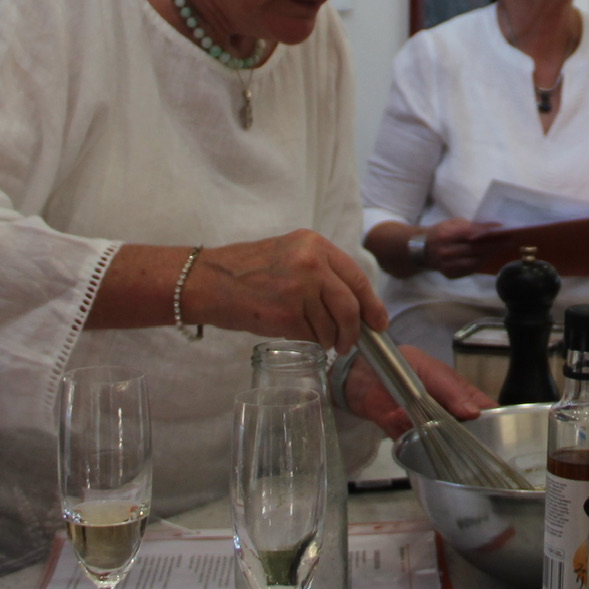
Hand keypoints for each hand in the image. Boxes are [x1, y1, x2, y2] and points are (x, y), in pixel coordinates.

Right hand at [185, 230, 389, 353]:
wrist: (209, 281)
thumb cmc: (247, 270)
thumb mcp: (290, 254)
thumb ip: (322, 270)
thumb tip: (354, 302)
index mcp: (314, 244)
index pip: (357, 277)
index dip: (372, 304)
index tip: (379, 322)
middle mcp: (311, 263)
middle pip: (350, 305)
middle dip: (354, 331)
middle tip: (350, 343)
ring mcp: (299, 288)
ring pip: (331, 325)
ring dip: (329, 339)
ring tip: (318, 339)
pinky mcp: (286, 314)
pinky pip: (310, 336)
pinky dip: (308, 341)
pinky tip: (296, 334)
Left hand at [342, 345, 497, 438]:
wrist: (369, 372)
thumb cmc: (408, 365)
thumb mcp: (435, 372)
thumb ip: (453, 392)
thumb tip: (474, 413)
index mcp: (463, 398)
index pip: (487, 417)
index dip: (495, 430)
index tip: (496, 439)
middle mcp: (448, 418)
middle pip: (465, 440)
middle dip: (456, 440)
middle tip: (441, 426)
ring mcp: (428, 430)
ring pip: (436, 445)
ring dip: (422, 430)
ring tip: (406, 410)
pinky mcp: (406, 437)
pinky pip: (409, 443)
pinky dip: (400, 428)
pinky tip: (394, 413)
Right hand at [420, 219, 504, 278]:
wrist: (422, 251)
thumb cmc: (441, 233)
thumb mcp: (452, 224)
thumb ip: (471, 226)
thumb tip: (493, 226)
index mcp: (446, 235)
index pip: (472, 233)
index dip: (488, 231)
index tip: (503, 229)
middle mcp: (446, 251)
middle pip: (476, 248)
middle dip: (495, 244)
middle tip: (509, 240)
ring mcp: (447, 265)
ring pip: (475, 261)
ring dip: (491, 254)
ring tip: (502, 248)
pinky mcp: (450, 274)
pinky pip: (471, 269)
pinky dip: (482, 262)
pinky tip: (490, 256)